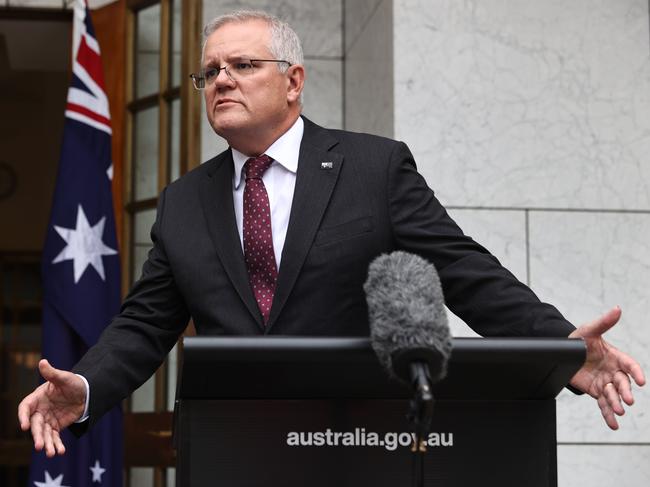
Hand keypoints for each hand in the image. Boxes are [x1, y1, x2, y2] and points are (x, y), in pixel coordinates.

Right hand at [17, 359, 85, 456]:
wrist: (85, 392)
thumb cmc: (72, 382)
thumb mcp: (64, 377)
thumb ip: (52, 373)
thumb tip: (42, 361)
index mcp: (37, 397)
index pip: (26, 407)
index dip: (23, 416)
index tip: (25, 426)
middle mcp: (40, 410)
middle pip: (35, 425)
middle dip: (37, 436)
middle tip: (39, 446)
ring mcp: (47, 419)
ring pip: (44, 434)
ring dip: (46, 444)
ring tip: (50, 454)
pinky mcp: (56, 426)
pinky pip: (54, 437)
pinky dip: (56, 444)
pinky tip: (60, 452)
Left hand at [568, 306, 645, 429]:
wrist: (563, 353)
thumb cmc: (579, 340)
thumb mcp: (589, 330)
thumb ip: (604, 323)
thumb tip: (617, 309)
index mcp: (615, 356)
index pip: (629, 364)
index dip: (636, 371)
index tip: (641, 380)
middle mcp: (613, 371)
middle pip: (623, 382)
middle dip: (625, 391)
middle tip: (627, 399)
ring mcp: (605, 383)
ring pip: (613, 395)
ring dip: (617, 403)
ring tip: (619, 411)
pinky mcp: (596, 392)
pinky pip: (603, 404)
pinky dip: (608, 415)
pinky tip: (613, 424)